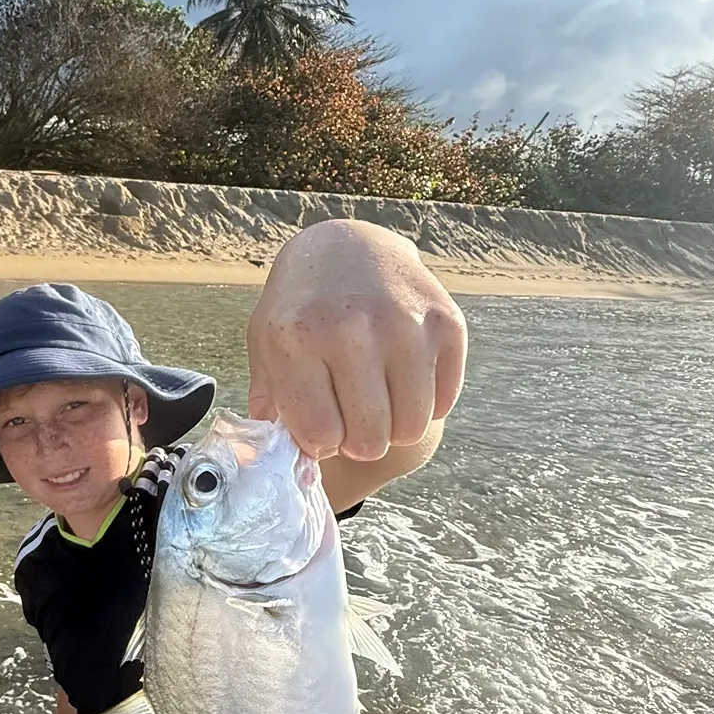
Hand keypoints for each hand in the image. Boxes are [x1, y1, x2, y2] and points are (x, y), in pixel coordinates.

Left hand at [248, 219, 467, 461]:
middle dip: (359, 441)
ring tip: (377, 402)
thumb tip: (296, 466)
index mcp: (296, 338)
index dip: (320, 442)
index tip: (320, 425)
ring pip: (411, 427)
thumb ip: (272, 407)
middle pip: (370, 439)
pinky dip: (426, 403)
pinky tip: (403, 379)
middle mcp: (352, 329)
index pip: (320, 434)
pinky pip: (443, 401)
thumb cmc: (300, 308)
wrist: (346, 247)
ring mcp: (405, 323)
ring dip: (394, 427)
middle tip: (352, 418)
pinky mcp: (446, 322)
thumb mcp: (266, 347)